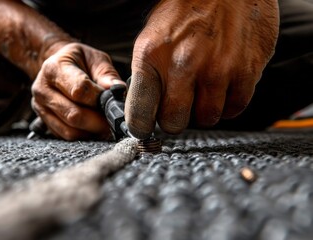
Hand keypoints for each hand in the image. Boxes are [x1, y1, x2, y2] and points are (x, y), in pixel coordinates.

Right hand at [31, 43, 124, 140]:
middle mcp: (43, 89)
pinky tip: (94, 128)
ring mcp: (40, 108)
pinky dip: (84, 135)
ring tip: (106, 125)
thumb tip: (118, 90)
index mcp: (54, 68)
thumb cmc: (80, 61)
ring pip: (70, 130)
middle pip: (74, 115)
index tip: (114, 102)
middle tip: (114, 120)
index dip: (99, 99)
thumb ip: (107, 74)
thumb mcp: (95, 59)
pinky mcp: (45, 121)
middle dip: (98, 121)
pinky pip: (66, 136)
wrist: (58, 65)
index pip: (78, 90)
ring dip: (92, 131)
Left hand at [125, 0, 278, 138]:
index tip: (145, 129)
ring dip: (203, 111)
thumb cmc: (185, 9)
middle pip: (175, 122)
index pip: (140, 113)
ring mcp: (218, 68)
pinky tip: (223, 87)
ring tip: (202, 92)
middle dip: (174, 120)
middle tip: (178, 108)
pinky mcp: (247, 69)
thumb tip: (147, 106)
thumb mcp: (152, 36)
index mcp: (152, 55)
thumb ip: (148, 73)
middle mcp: (184, 64)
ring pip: (207, 118)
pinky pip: (235, 107)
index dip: (141, 127)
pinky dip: (228, 104)